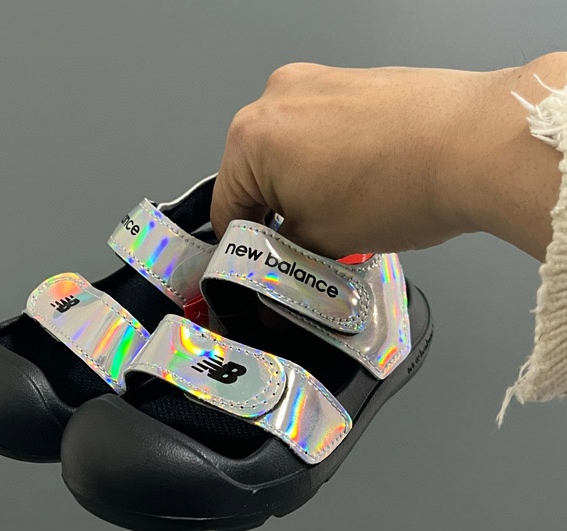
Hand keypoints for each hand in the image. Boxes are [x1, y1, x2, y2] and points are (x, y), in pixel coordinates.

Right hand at [211, 56, 564, 259]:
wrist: (480, 144)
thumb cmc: (408, 181)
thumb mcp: (325, 242)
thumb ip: (285, 260)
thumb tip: (276, 274)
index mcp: (252, 137)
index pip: (226, 207)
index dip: (242, 248)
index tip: (261, 264)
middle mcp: (277, 100)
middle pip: (255, 176)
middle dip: (276, 215)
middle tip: (306, 246)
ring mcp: (316, 85)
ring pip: (289, 153)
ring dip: (304, 187)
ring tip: (344, 217)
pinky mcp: (350, 82)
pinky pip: (321, 132)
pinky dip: (330, 162)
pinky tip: (362, 187)